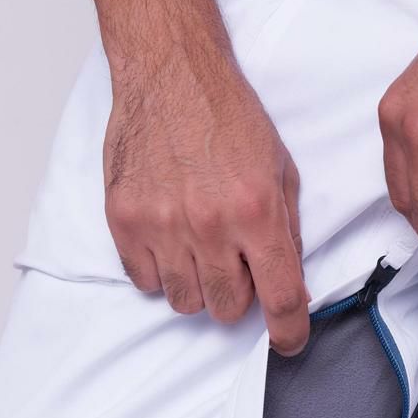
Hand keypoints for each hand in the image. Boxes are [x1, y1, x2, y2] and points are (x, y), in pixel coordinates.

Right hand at [95, 0, 308, 355]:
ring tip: (198, 245)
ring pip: (185, 302)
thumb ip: (288, 235)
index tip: (289, 343)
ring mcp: (162, 224)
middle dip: (237, 295)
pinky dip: (160, 270)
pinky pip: (146, 282)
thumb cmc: (229, 119)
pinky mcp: (125, 221)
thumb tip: (292, 290)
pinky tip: (169, 237)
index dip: (288, 331)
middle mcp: (209, 224)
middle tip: (234, 262)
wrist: (171, 75)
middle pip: (228, 309)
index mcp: (256, 211)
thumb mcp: (281, 173)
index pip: (280, 297)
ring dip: (198, 284)